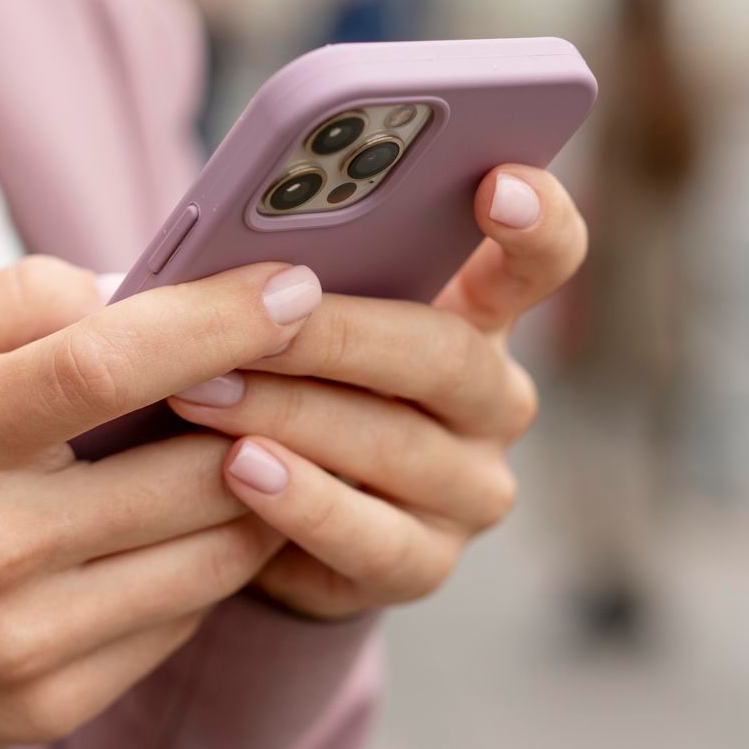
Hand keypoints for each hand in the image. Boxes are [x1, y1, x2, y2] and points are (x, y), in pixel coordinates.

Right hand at [0, 255, 324, 748]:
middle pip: (191, 471)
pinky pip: (182, 621)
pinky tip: (176, 529)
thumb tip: (134, 287)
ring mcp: (23, 642)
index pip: (103, 368)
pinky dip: (202, 564)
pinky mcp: (52, 705)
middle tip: (286, 375)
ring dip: (254, 493)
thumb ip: (10, 301)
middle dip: (263, 415)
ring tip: (243, 447)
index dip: (213, 322)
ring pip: (213, 555)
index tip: (293, 286)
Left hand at [168, 166, 585, 619]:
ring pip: (398, 446)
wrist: (261, 519)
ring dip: (291, 414)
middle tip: (258, 311)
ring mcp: (470, 489)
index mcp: (478, 314)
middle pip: (447, 355)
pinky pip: (371, 539)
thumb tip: (237, 241)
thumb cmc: (280, 381)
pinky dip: (300, 503)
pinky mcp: (426, 565)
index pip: (543, 258)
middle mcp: (493, 401)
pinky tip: (239, 472)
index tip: (499, 183)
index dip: (535, 220)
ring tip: (205, 391)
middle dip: (341, 333)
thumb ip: (296, 272)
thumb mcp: (294, 318)